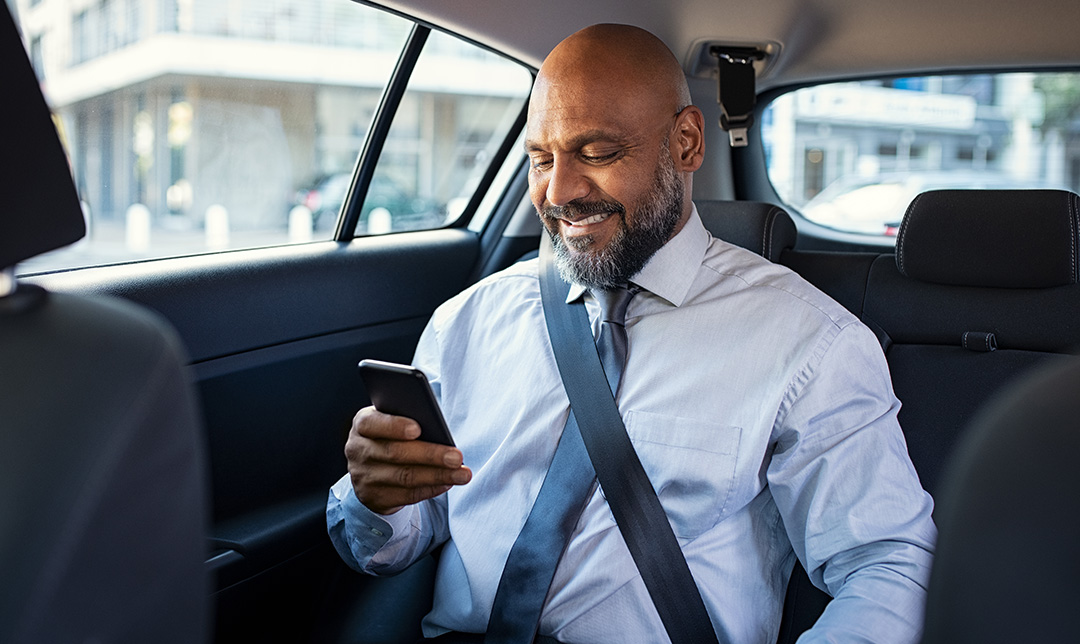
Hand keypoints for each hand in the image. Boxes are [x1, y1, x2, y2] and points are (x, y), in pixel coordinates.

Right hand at [345, 406, 471, 514]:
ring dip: (437, 476)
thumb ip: (407, 420)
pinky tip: (448, 483)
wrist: (371, 468)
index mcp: (362, 424)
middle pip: (395, 453)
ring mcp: (364, 476)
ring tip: (462, 474)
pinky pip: (407, 495)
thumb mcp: (392, 422)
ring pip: (404, 477)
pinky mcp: (374, 497)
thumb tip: (437, 427)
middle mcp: (358, 450)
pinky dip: (431, 489)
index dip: (394, 426)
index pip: (372, 423)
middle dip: (430, 455)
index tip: (418, 429)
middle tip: (457, 457)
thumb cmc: (391, 435)